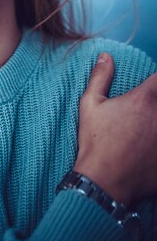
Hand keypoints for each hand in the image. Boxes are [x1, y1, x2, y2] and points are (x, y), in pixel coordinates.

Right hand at [74, 52, 156, 207]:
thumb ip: (100, 77)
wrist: (105, 183)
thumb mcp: (90, 105)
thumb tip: (106, 57)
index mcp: (143, 100)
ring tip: (149, 128)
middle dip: (156, 103)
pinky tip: (152, 145)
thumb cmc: (96, 142)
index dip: (155, 81)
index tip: (151, 87)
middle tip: (147, 111)